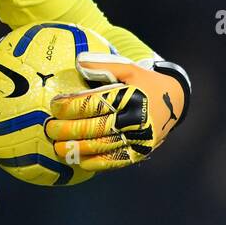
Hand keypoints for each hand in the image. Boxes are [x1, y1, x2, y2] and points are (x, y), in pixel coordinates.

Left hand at [45, 52, 189, 169]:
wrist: (175, 101)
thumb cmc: (144, 82)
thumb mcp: (128, 68)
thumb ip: (103, 65)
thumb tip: (78, 62)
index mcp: (130, 96)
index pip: (94, 103)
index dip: (71, 106)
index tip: (54, 106)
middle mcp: (135, 119)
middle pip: (94, 127)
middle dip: (68, 130)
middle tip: (50, 129)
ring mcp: (139, 138)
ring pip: (102, 146)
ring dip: (76, 149)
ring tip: (57, 147)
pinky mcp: (141, 152)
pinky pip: (115, 160)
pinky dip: (96, 162)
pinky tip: (79, 161)